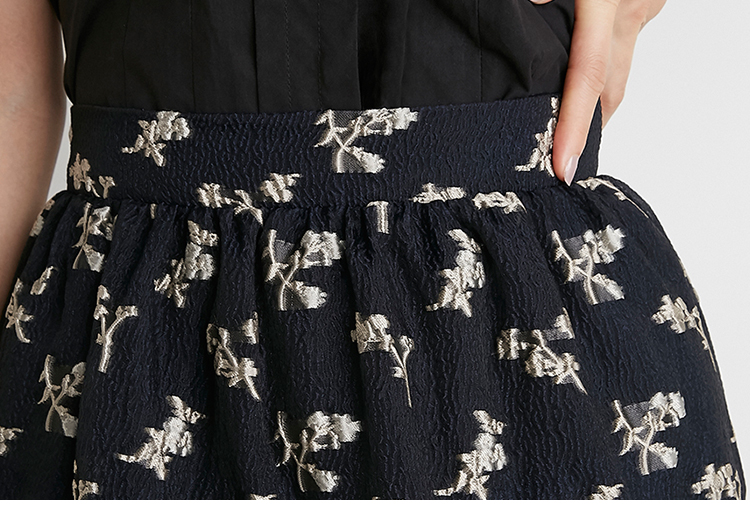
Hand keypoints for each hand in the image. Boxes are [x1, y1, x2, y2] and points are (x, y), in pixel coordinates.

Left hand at [530, 0, 665, 183]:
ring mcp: (642, 7)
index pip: (588, 78)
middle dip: (588, 129)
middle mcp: (629, 12)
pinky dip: (603, 59)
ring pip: (618, 65)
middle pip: (610, 88)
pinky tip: (579, 61)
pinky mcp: (645, 0)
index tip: (565, 167)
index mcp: (605, 4)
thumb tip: (533, 5)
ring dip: (596, 95)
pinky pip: (621, 41)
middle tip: (564, 159)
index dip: (575, 127)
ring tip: (567, 121)